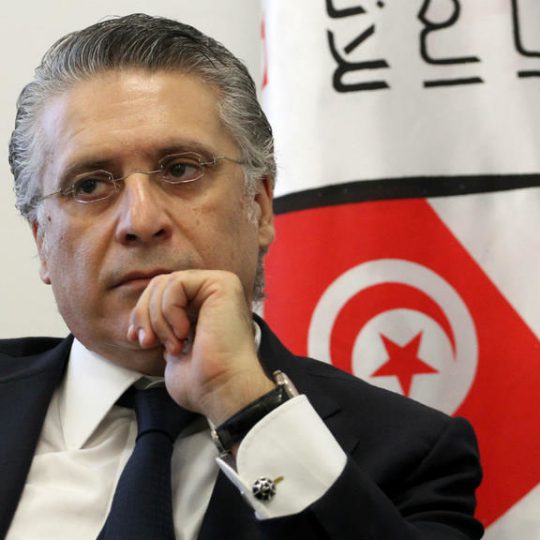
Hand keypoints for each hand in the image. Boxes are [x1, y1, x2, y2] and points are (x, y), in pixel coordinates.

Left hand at [127, 270, 274, 423]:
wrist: (222, 389)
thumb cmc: (202, 379)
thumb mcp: (172, 346)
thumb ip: (162, 326)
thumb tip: (142, 320)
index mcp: (204, 304)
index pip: (161, 292)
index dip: (142, 313)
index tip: (138, 338)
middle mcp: (214, 291)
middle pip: (160, 284)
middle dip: (145, 315)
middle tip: (148, 343)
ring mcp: (220, 285)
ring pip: (166, 283)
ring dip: (158, 319)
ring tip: (173, 345)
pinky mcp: (222, 284)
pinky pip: (177, 284)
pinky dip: (170, 310)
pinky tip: (184, 333)